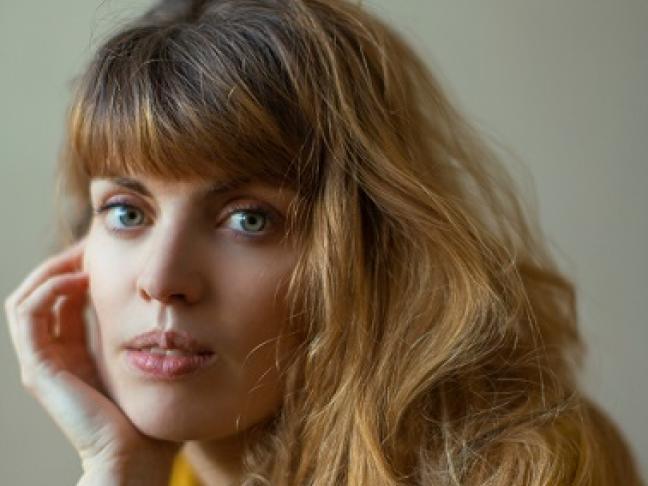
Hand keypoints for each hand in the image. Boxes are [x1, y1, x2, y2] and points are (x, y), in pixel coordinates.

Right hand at [4, 238, 179, 482]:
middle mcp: (55, 353)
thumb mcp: (145, 357)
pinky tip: (82, 277)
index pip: (66, 296)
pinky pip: (28, 315)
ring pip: (29, 297)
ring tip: (86, 254)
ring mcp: (43, 360)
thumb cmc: (150, 408)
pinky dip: (49, 288)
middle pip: (45, 291)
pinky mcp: (40, 368)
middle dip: (67, 261)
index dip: (82, 266)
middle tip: (95, 242)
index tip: (109, 246)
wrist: (140, 455)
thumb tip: (165, 295)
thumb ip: (143, 329)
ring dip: (54, 269)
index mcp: (77, 349)